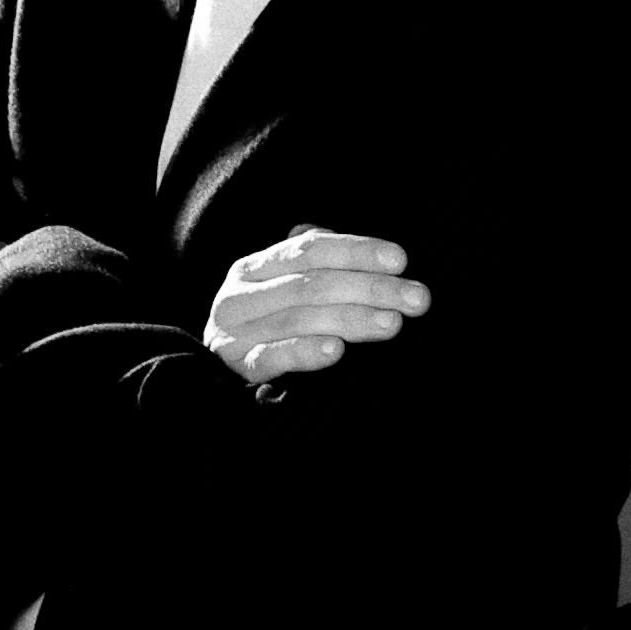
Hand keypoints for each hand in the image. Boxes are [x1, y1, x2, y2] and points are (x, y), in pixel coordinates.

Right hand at [203, 227, 427, 389]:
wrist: (212, 380)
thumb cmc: (267, 330)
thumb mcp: (285, 292)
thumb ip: (317, 269)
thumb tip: (376, 257)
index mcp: (257, 267)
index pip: (311, 249)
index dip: (357, 251)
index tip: (401, 260)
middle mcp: (241, 294)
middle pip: (312, 283)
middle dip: (371, 288)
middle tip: (418, 298)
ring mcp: (235, 331)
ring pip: (299, 318)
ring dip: (351, 319)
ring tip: (393, 324)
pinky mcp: (238, 367)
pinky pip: (274, 357)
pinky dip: (306, 352)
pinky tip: (337, 350)